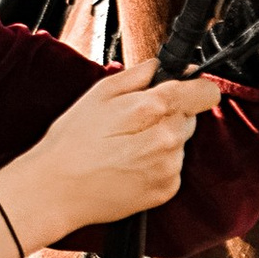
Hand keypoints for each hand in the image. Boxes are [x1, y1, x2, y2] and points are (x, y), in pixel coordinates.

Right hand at [0, 65, 225, 257]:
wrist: (55, 191)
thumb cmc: (70, 143)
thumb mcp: (98, 95)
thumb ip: (137, 75)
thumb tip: (161, 66)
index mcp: (152, 109)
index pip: (203, 93)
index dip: (197, 87)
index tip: (189, 87)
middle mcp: (167, 140)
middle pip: (191, 117)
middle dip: (170, 114)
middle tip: (134, 122)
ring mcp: (168, 168)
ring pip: (181, 143)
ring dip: (163, 141)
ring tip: (126, 147)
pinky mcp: (166, 190)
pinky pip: (173, 168)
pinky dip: (159, 164)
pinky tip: (130, 165)